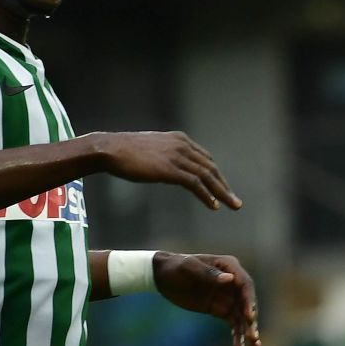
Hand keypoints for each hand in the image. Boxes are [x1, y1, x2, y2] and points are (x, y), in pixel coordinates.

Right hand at [89, 131, 240, 210]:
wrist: (109, 149)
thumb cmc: (124, 152)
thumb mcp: (151, 150)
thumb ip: (164, 156)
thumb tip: (167, 167)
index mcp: (179, 139)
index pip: (205, 158)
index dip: (215, 175)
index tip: (221, 188)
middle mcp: (182, 146)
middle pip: (210, 168)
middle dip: (224, 186)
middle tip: (235, 201)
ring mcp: (177, 156)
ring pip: (207, 176)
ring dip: (222, 193)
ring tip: (232, 206)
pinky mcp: (170, 169)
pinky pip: (195, 183)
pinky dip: (206, 195)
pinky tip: (213, 206)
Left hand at [152, 254, 261, 345]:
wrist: (162, 276)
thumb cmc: (175, 267)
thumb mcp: (189, 267)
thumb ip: (208, 273)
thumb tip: (230, 279)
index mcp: (229, 266)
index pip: (245, 285)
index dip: (249, 301)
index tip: (250, 318)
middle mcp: (232, 282)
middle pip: (247, 302)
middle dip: (251, 320)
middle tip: (253, 337)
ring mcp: (227, 296)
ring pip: (242, 315)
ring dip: (248, 330)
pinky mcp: (219, 308)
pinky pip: (232, 322)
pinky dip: (237, 334)